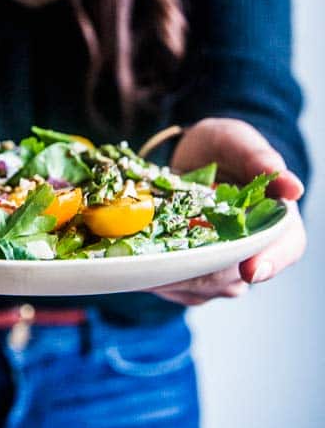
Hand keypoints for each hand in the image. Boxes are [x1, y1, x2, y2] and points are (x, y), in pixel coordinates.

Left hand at [149, 117, 305, 305]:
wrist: (188, 159)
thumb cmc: (220, 148)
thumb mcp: (236, 141)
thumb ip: (259, 158)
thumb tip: (293, 187)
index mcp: (277, 221)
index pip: (286, 248)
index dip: (271, 261)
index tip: (252, 269)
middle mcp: (253, 252)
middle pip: (234, 274)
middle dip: (202, 268)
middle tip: (169, 255)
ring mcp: (221, 270)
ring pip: (201, 286)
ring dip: (172, 273)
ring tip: (143, 253)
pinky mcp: (191, 277)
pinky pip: (174, 285)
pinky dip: (154, 274)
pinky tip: (134, 259)